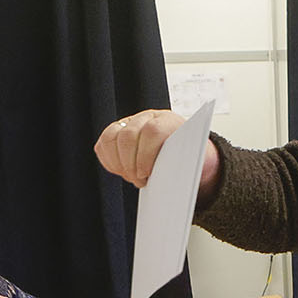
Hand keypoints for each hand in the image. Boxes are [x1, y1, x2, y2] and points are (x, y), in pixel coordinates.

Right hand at [94, 109, 220, 194]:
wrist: (184, 152)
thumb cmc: (190, 159)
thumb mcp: (194, 162)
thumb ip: (183, 166)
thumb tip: (168, 179)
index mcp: (169, 121)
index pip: (152, 131)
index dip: (146, 154)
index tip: (146, 174)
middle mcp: (147, 117)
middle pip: (128, 134)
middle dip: (129, 163)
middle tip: (138, 180)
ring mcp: (130, 122)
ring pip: (111, 137)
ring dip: (118, 163)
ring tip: (131, 177)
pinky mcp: (117, 131)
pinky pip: (103, 145)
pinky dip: (110, 161)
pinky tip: (123, 171)